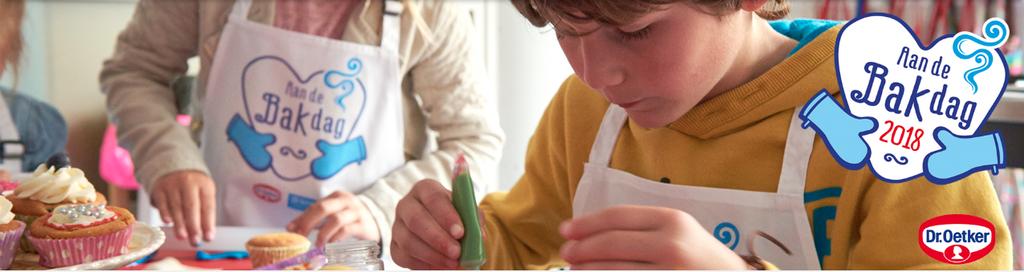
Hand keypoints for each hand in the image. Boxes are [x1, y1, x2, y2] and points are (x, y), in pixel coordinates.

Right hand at [151, 170, 216, 245]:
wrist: (173, 168)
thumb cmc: (192, 187)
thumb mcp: (202, 193)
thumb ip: (204, 212)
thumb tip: (206, 235)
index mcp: (204, 184)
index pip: (207, 206)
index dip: (208, 223)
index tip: (209, 237)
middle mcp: (188, 182)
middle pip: (191, 206)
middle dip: (193, 225)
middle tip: (195, 241)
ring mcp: (172, 185)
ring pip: (176, 206)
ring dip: (179, 223)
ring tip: (183, 236)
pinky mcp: (159, 189)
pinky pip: (162, 203)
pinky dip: (165, 213)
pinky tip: (168, 222)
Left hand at [287, 191, 379, 245]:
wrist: (376, 220)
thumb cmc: (349, 217)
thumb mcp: (332, 214)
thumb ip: (312, 219)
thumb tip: (290, 227)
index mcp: (336, 196)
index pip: (315, 206)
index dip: (302, 218)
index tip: (292, 231)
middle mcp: (346, 201)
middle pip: (323, 208)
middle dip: (308, 223)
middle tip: (301, 236)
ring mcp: (356, 212)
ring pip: (336, 219)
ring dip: (323, 233)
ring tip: (317, 244)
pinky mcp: (363, 224)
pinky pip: (347, 230)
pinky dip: (336, 237)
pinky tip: (331, 244)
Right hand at [391, 180, 471, 268]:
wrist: (442, 229)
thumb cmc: (455, 217)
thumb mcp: (466, 212)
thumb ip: (474, 219)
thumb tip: (479, 235)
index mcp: (425, 189)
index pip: (433, 198)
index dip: (446, 215)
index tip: (460, 232)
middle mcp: (407, 205)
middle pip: (416, 220)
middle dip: (438, 238)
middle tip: (457, 252)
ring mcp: (398, 226)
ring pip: (409, 241)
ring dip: (433, 255)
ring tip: (453, 263)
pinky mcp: (394, 246)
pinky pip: (405, 257)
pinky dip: (425, 265)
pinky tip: (441, 267)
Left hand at [559, 205, 747, 269]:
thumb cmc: (699, 259)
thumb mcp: (678, 232)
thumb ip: (642, 228)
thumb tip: (590, 233)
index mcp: (672, 220)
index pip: (618, 217)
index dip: (586, 224)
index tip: (566, 230)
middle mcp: (671, 245)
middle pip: (611, 243)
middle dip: (581, 249)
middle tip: (565, 254)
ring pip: (614, 270)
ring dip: (588, 270)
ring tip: (575, 270)